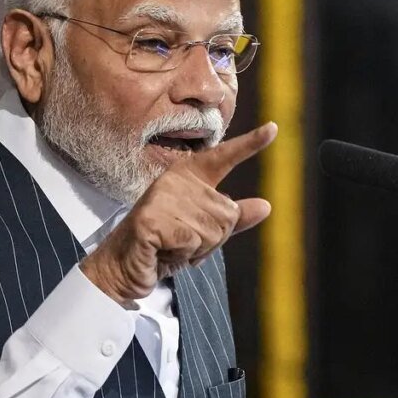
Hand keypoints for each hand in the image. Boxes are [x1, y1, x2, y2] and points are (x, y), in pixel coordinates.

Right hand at [81, 122, 277, 305]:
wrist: (123, 269)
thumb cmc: (163, 248)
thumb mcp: (204, 234)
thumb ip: (232, 219)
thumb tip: (266, 206)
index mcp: (188, 177)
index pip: (224, 158)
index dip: (250, 144)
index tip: (274, 128)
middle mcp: (176, 180)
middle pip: (228, 213)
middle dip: (211, 240)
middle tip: (180, 242)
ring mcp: (163, 196)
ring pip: (214, 230)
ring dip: (196, 250)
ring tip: (169, 246)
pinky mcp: (153, 217)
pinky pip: (193, 241)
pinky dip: (182, 255)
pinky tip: (161, 251)